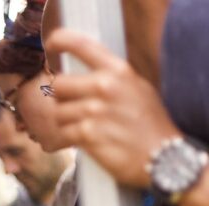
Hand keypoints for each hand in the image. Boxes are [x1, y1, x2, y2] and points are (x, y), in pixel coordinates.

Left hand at [46, 29, 180, 187]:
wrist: (161, 157)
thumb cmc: (148, 125)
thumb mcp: (136, 89)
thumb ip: (110, 79)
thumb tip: (79, 75)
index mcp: (118, 71)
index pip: (83, 45)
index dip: (62, 41)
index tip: (52, 43)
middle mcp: (105, 86)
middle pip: (59, 85)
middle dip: (62, 99)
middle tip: (74, 109)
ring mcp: (95, 110)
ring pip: (58, 112)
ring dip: (66, 123)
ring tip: (84, 128)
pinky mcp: (87, 134)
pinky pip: (62, 133)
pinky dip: (67, 140)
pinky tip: (82, 141)